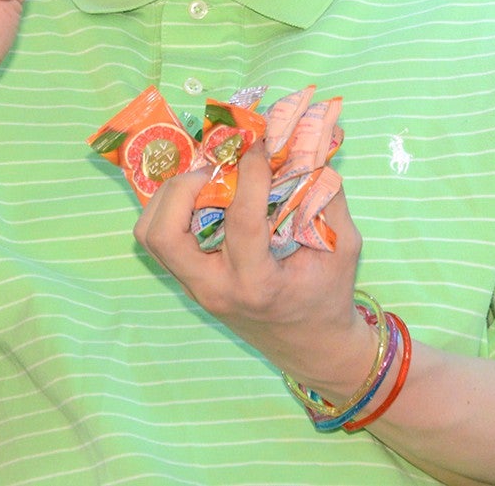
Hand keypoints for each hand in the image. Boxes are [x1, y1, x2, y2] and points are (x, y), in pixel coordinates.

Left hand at [134, 146, 374, 399]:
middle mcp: (215, 288)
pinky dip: (171, 210)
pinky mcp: (188, 282)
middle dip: (186, 187)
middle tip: (218, 168)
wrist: (311, 347)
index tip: (261, 147)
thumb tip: (307, 148)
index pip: (241, 221)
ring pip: (151, 235)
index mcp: (257, 284)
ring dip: (171, 198)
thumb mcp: (343, 247)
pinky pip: (159, 240)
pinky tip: (203, 197)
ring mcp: (195, 288)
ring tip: (206, 181)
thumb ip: (327, 197)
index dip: (251, 175)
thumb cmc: (328, 297)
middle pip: (166, 234)